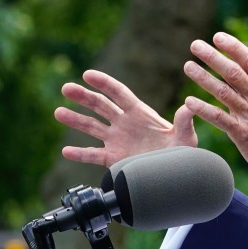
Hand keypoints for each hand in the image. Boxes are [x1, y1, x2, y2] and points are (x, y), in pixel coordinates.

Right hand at [55, 69, 197, 166]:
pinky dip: (80, 153)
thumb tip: (189, 106)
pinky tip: (66, 150)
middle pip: (100, 106)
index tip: (87, 74)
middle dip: (83, 96)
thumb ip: (184, 121)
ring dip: (75, 120)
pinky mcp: (113, 158)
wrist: (175, 174)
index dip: (103, 83)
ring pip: (92, 127)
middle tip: (66, 88)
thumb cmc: (182, 152)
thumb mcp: (185, 135)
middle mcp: (124, 123)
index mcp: (139, 113)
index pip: (118, 93)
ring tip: (58, 112)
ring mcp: (117, 140)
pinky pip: (93, 155)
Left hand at [184, 32, 247, 195]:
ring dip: (203, 78)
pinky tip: (188, 101)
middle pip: (234, 73)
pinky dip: (203, 109)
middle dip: (213, 57)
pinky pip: (219, 118)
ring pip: (223, 92)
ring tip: (187, 66)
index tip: (218, 37)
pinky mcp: (242, 134)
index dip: (234, 48)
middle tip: (195, 45)